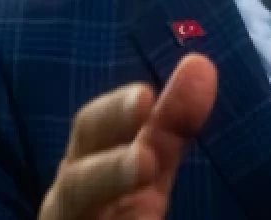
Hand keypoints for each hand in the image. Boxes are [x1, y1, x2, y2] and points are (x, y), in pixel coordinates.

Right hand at [39, 54, 217, 218]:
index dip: (114, 115)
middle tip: (146, 160)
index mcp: (84, 167)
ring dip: (106, 191)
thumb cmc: (117, 202)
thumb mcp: (147, 164)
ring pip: (73, 210)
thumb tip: (201, 65)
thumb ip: (170, 124)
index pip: (91, 131)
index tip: (145, 97)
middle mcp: (69, 203)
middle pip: (75, 185)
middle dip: (106, 171)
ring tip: (145, 204)